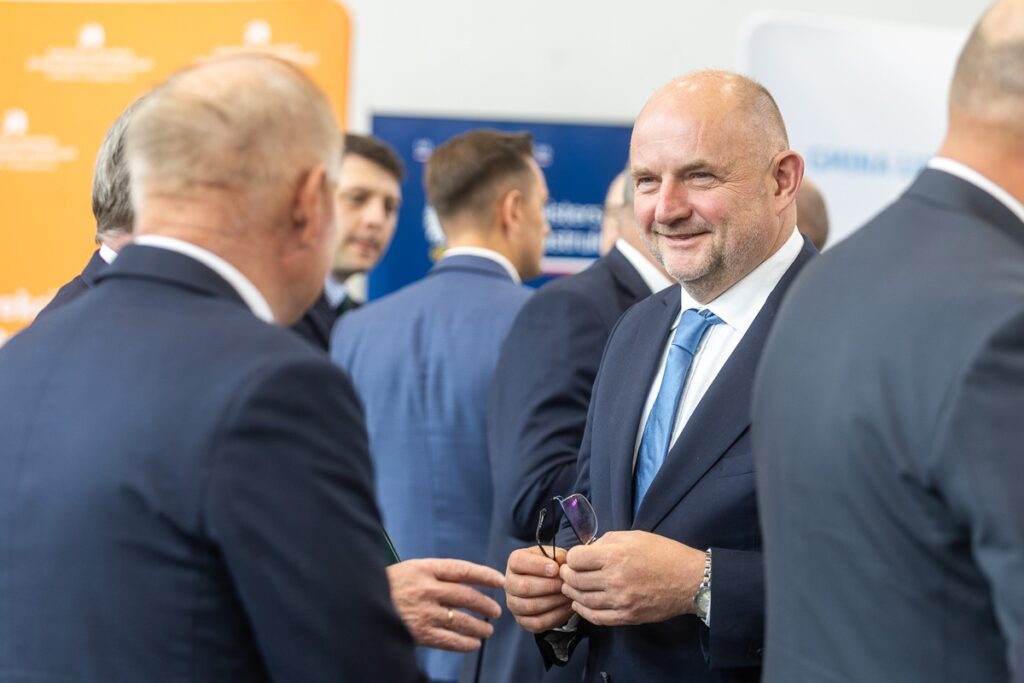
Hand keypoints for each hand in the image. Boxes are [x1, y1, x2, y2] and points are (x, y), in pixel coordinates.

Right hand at [387, 558, 503, 651]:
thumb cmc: (388, 587)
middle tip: (496, 611)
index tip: (499, 581)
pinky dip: (466, 643)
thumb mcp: (409, 570)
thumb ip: (435, 574)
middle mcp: (426, 589)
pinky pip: (450, 640)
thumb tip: (466, 582)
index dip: (485, 575)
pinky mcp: (420, 634)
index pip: (463, 569)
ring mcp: (424, 612)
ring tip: (488, 630)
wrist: (360, 603)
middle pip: (467, 596)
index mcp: (424, 569)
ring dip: (480, 626)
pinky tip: (474, 644)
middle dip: (486, 604)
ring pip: (462, 620)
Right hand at [504, 546, 573, 632]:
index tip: (555, 569)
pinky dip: (555, 615)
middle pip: (523, 587)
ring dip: (553, 601)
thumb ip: (557, 556)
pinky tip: (566, 607)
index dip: (537, 565)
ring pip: (530, 606)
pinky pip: (537, 622)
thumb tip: (560, 564)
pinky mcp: (522, 620)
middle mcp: (509, 583)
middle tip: (564, 584)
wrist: (552, 585)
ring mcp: (513, 603)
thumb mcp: (555, 556)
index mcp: (515, 562)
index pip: (518, 562)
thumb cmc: (551, 567)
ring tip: (567, 595)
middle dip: (548, 586)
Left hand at [560, 530, 704, 625]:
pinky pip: (596, 617)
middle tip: (566, 573)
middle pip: (575, 580)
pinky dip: (584, 611)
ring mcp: (620, 600)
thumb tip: (589, 549)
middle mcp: (614, 579)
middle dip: (566, 576)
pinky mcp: (627, 616)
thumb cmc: (664, 554)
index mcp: (615, 555)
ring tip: (571, 588)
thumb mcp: (635, 536)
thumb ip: (608, 541)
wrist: (690, 580)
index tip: (574, 558)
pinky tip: (580, 605)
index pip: (576, 559)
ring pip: (582, 600)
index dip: (571, 557)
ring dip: (572, 594)